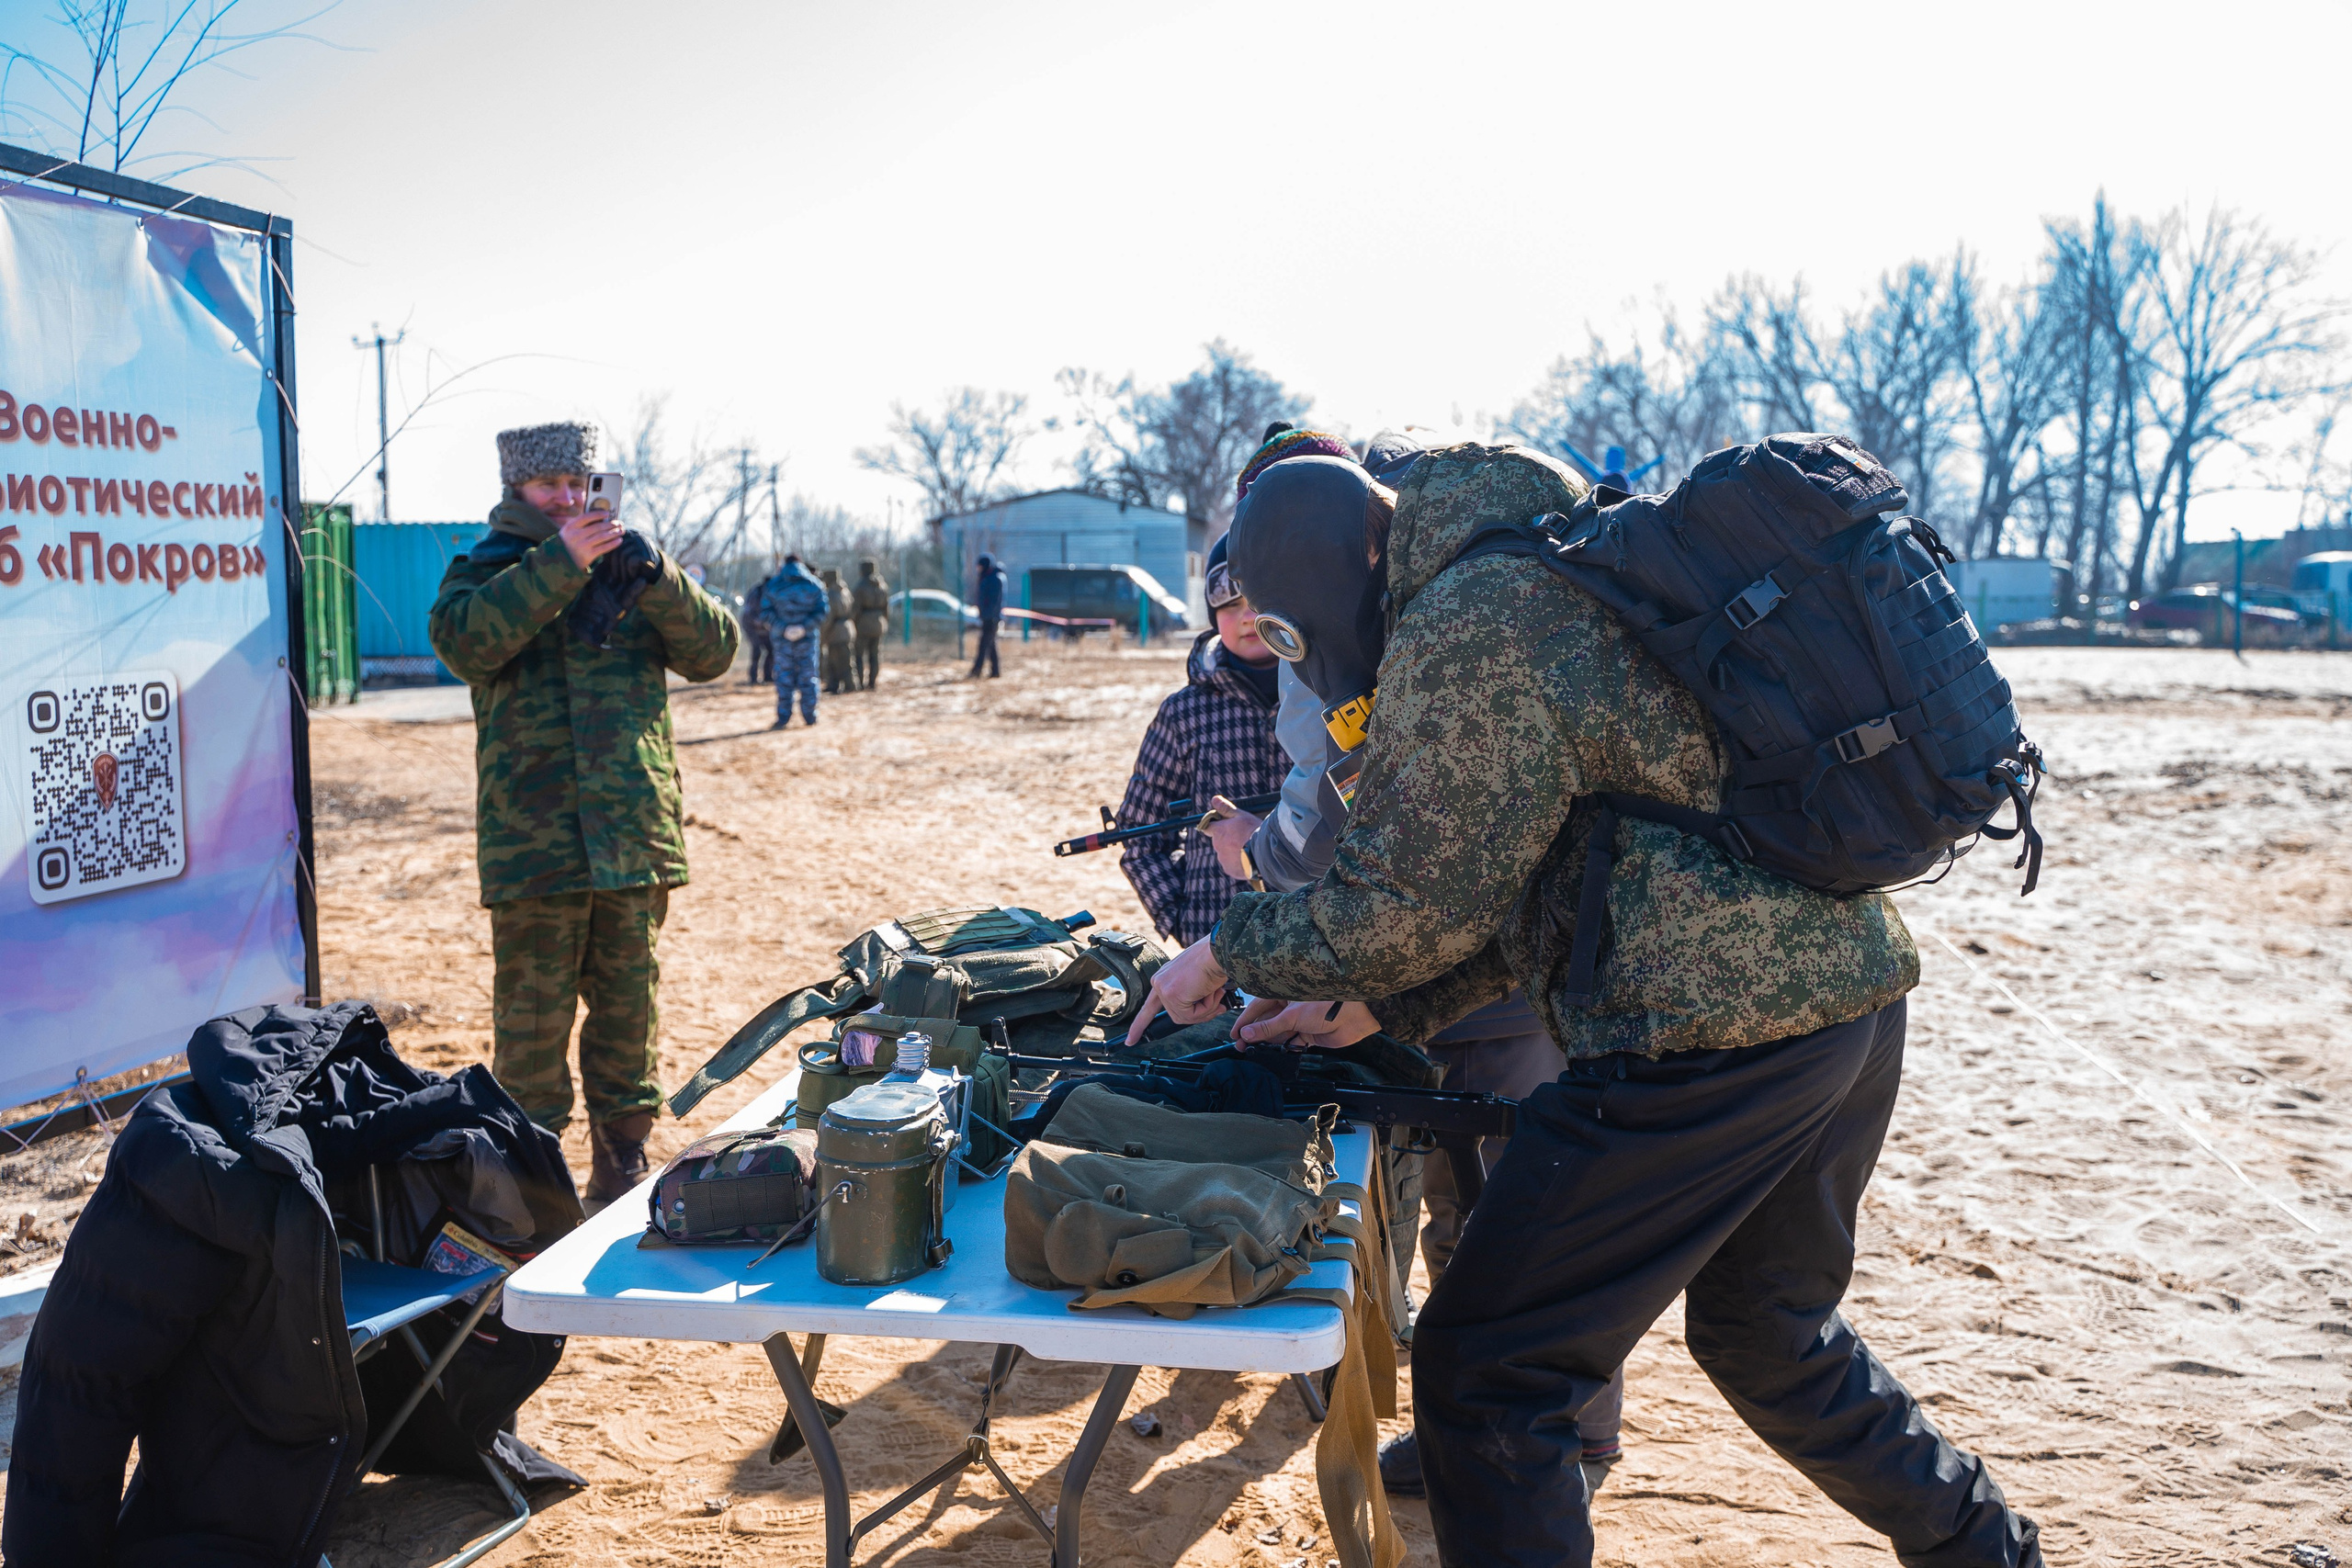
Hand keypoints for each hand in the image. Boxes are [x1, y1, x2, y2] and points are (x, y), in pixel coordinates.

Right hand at [559, 510, 624, 571]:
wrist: (561, 563)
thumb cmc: (569, 544)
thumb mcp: (569, 532)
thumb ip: (581, 524)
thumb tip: (602, 517)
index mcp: (570, 527)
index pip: (586, 517)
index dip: (598, 514)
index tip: (607, 513)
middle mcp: (575, 536)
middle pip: (597, 527)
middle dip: (611, 524)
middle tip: (619, 523)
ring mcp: (582, 546)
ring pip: (602, 537)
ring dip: (614, 533)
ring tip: (622, 531)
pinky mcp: (587, 556)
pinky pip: (603, 548)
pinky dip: (613, 543)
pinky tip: (619, 540)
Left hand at [1124, 935, 1229, 1047]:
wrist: (1219, 952)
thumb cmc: (1215, 962)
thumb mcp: (1198, 983)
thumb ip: (1194, 999)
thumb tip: (1206, 1014)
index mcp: (1164, 978)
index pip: (1149, 1007)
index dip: (1139, 1025)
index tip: (1130, 1040)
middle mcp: (1160, 982)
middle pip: (1177, 1016)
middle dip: (1201, 1014)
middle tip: (1218, 1003)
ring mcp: (1163, 988)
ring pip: (1186, 1018)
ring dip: (1207, 1009)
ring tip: (1215, 992)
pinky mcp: (1171, 994)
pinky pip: (1191, 1016)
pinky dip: (1207, 1007)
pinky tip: (1210, 992)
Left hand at [1201, 796, 1264, 881]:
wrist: (1265, 852)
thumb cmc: (1253, 831)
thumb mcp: (1241, 816)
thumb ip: (1226, 808)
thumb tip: (1214, 799)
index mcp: (1218, 832)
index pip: (1207, 827)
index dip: (1214, 827)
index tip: (1223, 827)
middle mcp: (1217, 846)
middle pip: (1219, 842)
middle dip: (1228, 840)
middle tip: (1243, 838)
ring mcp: (1223, 860)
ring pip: (1226, 854)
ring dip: (1233, 852)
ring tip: (1248, 850)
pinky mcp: (1230, 870)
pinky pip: (1232, 866)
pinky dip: (1238, 863)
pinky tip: (1249, 859)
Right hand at [1234, 997, 1380, 1050]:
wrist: (1356, 1018)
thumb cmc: (1326, 1005)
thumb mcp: (1292, 1016)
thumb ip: (1269, 1027)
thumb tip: (1246, 1033)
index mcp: (1284, 993)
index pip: (1259, 1007)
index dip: (1245, 1020)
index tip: (1234, 1034)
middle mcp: (1290, 1006)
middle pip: (1266, 1021)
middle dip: (1253, 1033)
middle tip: (1240, 1047)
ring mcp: (1298, 1021)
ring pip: (1276, 1032)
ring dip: (1265, 1041)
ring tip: (1251, 1051)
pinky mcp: (1307, 1034)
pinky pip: (1289, 1042)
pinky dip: (1280, 1047)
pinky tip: (1270, 1053)